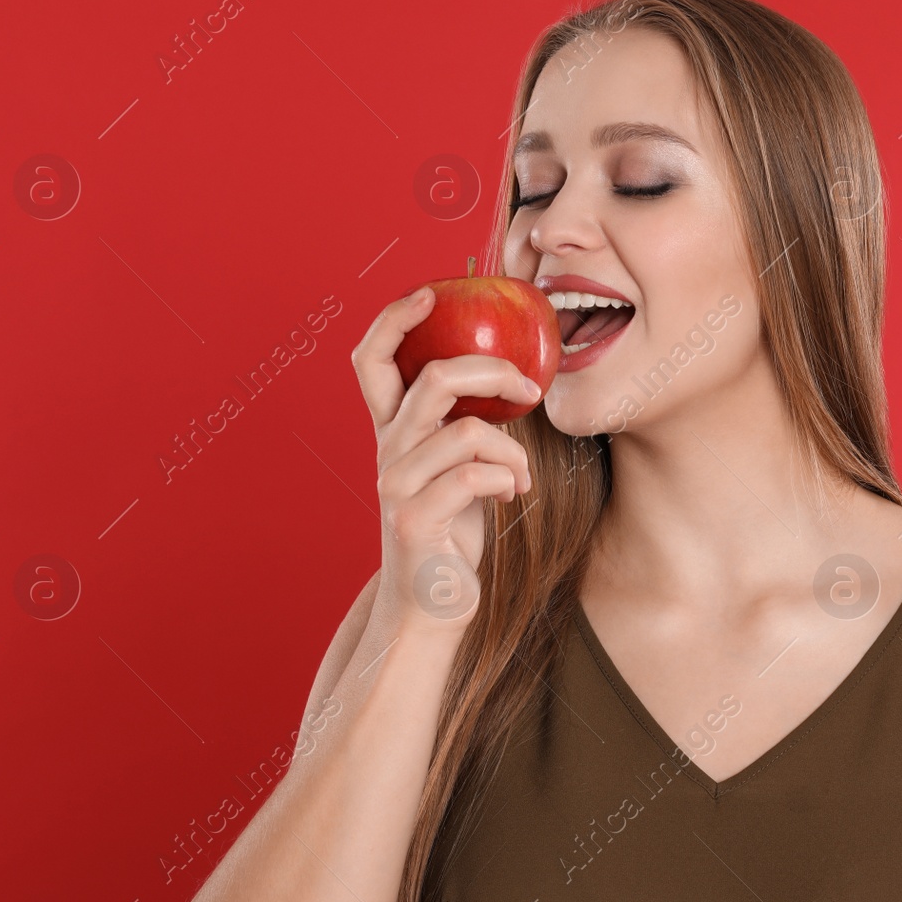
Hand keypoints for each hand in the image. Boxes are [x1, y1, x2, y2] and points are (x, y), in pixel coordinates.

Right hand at [349, 286, 540, 636]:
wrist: (428, 608)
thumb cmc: (451, 534)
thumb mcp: (454, 470)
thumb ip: (463, 427)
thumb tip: (510, 379)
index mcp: (394, 432)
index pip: (372, 359)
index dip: (395, 318)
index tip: (430, 293)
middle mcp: (387, 451)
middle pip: (434, 378)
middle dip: (492, 371)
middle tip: (529, 387)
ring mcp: (396, 485)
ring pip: (468, 432)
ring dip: (512, 451)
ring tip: (520, 475)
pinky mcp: (415, 519)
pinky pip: (475, 476)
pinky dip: (507, 479)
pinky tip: (511, 496)